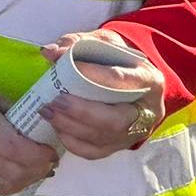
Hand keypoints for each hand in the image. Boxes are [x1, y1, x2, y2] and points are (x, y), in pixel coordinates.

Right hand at [0, 73, 57, 195]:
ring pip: (1, 185)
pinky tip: (17, 176)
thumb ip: (13, 115)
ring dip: (25, 181)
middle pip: (10, 170)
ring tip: (37, 170)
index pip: (12, 147)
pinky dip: (7, 186)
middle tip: (49, 162)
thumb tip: (40, 134)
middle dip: (36, 169)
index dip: (37, 155)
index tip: (51, 151)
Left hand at [39, 29, 166, 159]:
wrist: (133, 81)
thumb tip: (50, 51)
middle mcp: (147, 111)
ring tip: (48, 112)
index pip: (117, 80)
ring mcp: (135, 133)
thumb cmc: (116, 60)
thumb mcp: (103, 44)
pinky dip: (73, 143)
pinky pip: (95, 152)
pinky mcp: (120, 145)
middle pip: (114, 120)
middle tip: (55, 102)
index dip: (89, 75)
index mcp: (147, 80)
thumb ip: (76, 43)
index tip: (61, 67)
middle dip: (80, 112)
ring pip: (103, 138)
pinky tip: (58, 128)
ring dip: (71, 127)